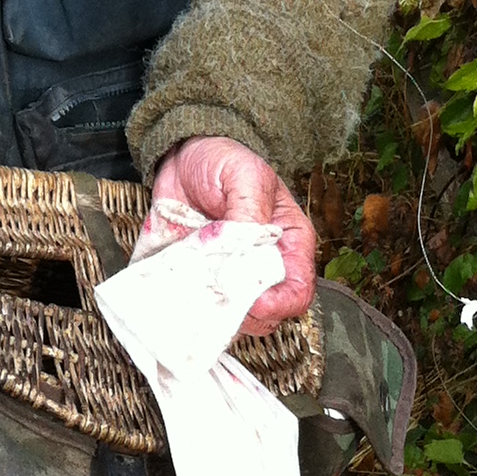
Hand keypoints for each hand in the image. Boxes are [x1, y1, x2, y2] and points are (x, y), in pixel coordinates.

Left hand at [148, 136, 316, 334]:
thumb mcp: (244, 176)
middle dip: (243, 313)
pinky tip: (178, 290)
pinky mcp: (202, 279)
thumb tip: (247, 249)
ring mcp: (230, 276)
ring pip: (232, 318)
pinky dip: (188, 307)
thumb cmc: (222, 161)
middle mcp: (263, 266)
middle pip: (267, 315)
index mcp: (288, 243)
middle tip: (215, 294)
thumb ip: (250, 212)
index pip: (298, 290)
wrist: (182, 156)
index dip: (279, 303)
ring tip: (193, 288)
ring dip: (212, 313)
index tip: (253, 301)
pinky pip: (199, 308)